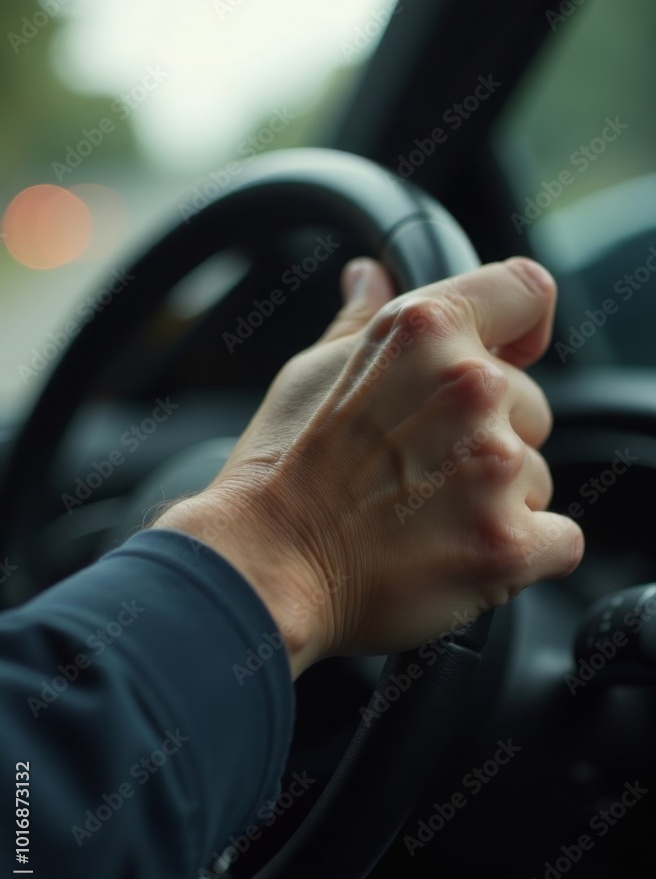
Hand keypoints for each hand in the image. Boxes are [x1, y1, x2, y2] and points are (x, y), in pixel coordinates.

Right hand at [155, 257, 583, 678]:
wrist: (265, 565)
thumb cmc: (279, 473)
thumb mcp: (310, 373)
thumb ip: (362, 320)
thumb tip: (371, 276)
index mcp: (426, 332)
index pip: (526, 292)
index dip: (521, 330)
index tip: (509, 355)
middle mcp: (470, 388)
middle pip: (533, 406)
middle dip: (490, 437)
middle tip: (419, 470)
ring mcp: (494, 467)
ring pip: (538, 479)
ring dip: (498, 500)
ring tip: (423, 518)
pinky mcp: (507, 543)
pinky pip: (560, 541)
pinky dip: (523, 553)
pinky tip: (459, 553)